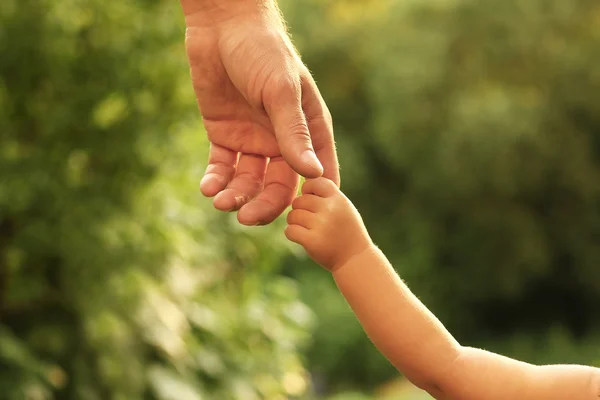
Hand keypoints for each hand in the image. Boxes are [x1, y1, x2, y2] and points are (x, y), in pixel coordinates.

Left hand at [181, 0, 338, 225]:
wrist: (221, 26)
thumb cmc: (262, 50)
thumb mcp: (281, 91)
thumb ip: (293, 133)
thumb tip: (313, 175)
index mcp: (307, 129)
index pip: (317, 172)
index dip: (311, 197)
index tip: (300, 218)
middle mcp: (282, 140)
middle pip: (279, 186)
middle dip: (264, 205)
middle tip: (247, 219)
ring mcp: (253, 140)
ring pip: (249, 181)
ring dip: (237, 195)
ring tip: (221, 202)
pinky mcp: (224, 136)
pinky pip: (222, 167)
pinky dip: (215, 180)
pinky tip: (208, 188)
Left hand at [285, 178, 372, 270]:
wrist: (356, 260)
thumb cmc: (347, 232)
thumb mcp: (344, 208)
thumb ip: (327, 196)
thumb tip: (303, 184)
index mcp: (339, 199)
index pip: (313, 182)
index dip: (307, 191)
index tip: (312, 202)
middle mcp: (331, 209)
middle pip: (299, 201)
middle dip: (300, 210)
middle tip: (309, 221)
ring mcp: (322, 225)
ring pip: (292, 215)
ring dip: (295, 223)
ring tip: (307, 230)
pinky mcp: (312, 241)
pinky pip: (290, 230)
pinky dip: (292, 234)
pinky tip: (302, 238)